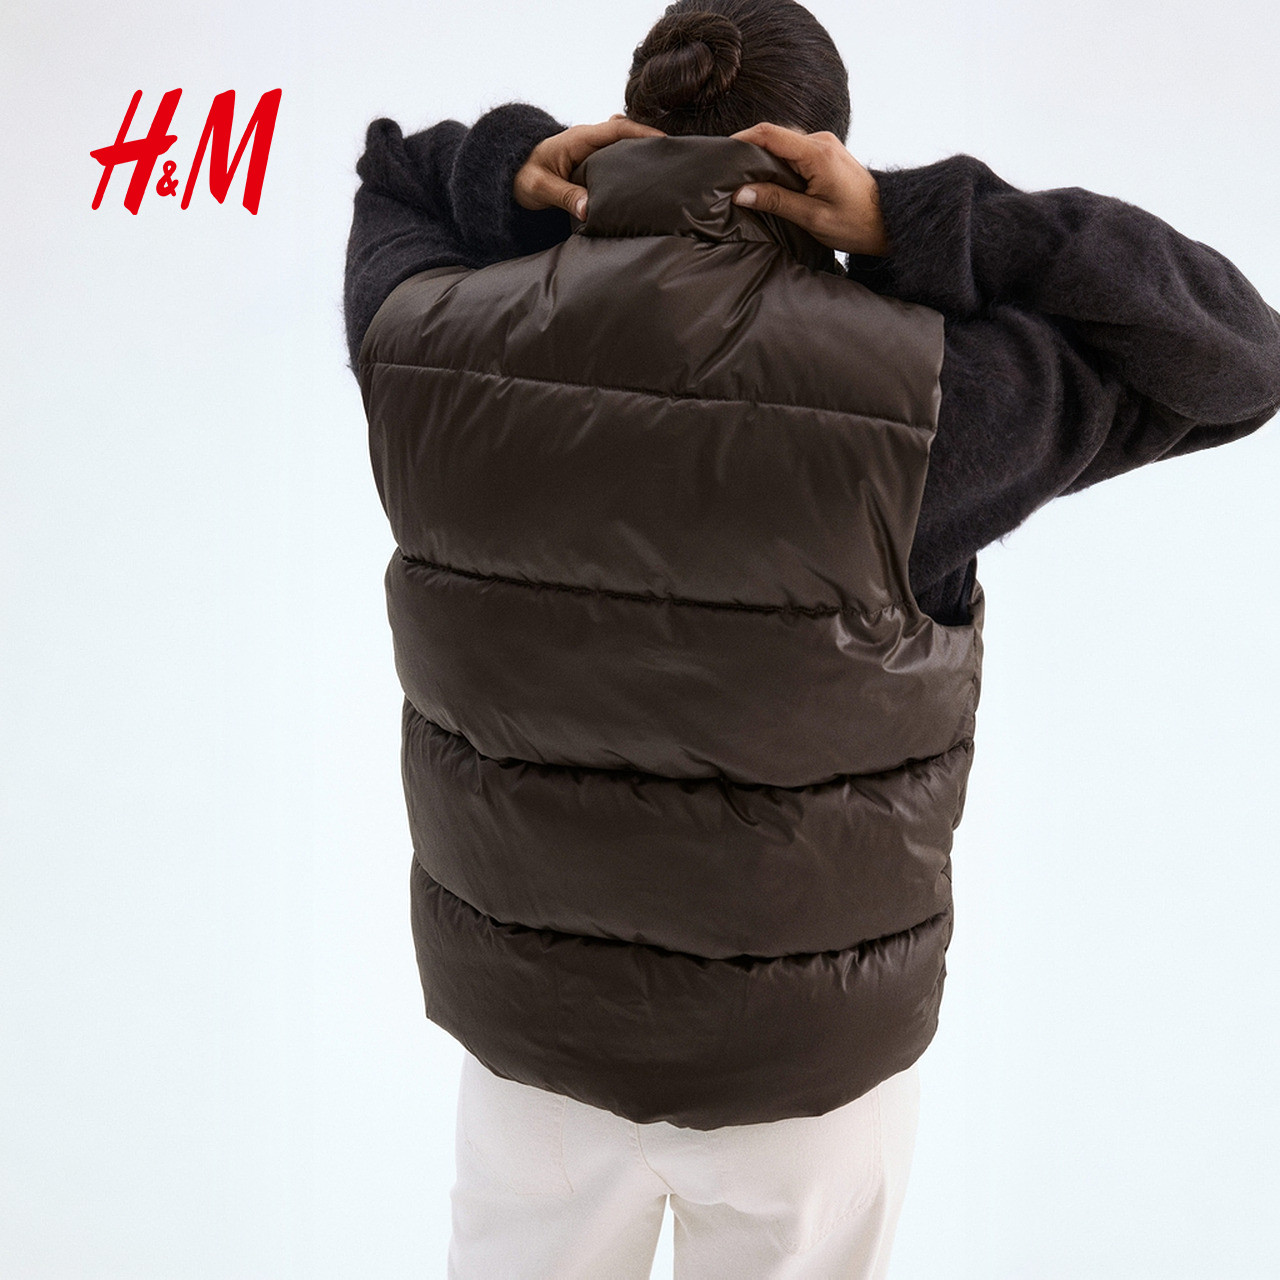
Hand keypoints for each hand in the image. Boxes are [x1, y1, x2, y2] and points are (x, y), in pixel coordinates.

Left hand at [514, 113, 665, 221]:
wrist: (510, 172)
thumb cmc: (522, 177)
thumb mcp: (538, 188)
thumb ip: (562, 195)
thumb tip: (588, 209)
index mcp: (579, 138)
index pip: (617, 129)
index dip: (642, 133)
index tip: (665, 142)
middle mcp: (589, 139)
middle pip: (628, 134)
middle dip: (653, 142)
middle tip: (678, 156)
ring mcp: (592, 149)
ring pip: (625, 145)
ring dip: (645, 153)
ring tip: (669, 168)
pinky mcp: (593, 162)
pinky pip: (618, 157)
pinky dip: (633, 164)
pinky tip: (647, 179)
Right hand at [729, 122, 889, 257]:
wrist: (888, 221)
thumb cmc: (856, 223)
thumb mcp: (812, 217)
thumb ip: (776, 201)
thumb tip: (741, 193)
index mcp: (817, 153)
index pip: (769, 134)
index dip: (741, 140)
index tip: (721, 154)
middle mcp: (820, 141)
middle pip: (773, 136)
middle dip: (748, 151)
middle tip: (726, 171)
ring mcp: (824, 145)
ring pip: (782, 143)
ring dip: (761, 158)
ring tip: (742, 178)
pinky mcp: (825, 153)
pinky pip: (793, 151)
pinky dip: (776, 162)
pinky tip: (765, 180)